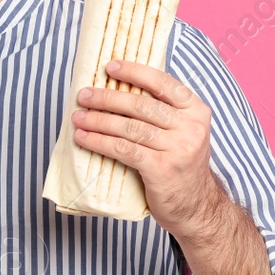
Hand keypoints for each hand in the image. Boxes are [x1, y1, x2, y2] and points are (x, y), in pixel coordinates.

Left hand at [70, 59, 224, 237]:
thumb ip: (165, 112)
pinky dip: (100, 142)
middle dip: (108, 98)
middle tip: (84, 96)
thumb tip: (123, 88)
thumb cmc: (182, 165)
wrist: (196, 206)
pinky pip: (124, 150)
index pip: (163, 83)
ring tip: (78, 117)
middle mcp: (191, 127)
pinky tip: (84, 139)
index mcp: (197, 111)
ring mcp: (178, 149)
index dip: (135, 72)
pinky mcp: (161, 169)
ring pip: (129, 127)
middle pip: (141, 105)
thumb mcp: (185, 133)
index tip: (110, 67)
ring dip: (98, 120)